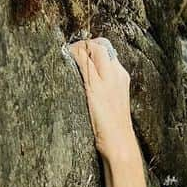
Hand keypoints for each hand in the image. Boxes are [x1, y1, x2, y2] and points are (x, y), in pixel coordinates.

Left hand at [68, 38, 135, 157]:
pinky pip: (84, 60)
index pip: (107, 51)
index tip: (80, 51)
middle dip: (84, 44)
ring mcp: (106, 78)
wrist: (119, 142)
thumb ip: (104, 90)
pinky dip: (73, 54)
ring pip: (92, 49)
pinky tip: (65, 57)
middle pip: (100, 46)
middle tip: (70, 50)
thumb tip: (88, 85)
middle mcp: (116, 74)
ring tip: (66, 53)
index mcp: (121, 76)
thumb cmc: (113, 128)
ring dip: (77, 47)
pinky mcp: (95, 86)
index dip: (92, 48)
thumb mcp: (113, 103)